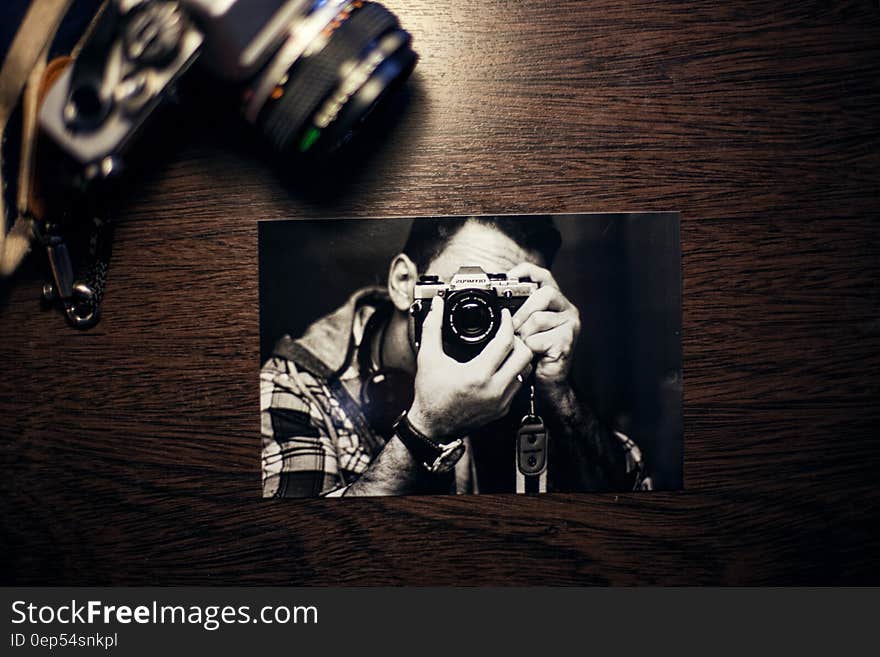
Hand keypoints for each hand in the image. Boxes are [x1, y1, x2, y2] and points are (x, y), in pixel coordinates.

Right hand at [408, 296, 532, 438]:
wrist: (432, 427)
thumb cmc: (430, 395)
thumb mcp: (428, 357)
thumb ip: (432, 327)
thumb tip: (437, 305)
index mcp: (477, 375)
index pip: (505, 342)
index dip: (507, 323)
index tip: (503, 315)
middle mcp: (494, 390)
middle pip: (524, 355)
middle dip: (518, 338)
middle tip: (508, 331)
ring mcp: (501, 402)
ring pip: (525, 371)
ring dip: (519, 356)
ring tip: (507, 347)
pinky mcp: (503, 410)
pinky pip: (518, 385)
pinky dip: (514, 372)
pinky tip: (502, 365)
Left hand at [508, 262, 580, 388]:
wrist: (549, 383)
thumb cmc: (534, 354)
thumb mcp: (523, 327)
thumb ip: (517, 311)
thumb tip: (494, 300)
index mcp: (556, 302)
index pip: (543, 276)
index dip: (526, 272)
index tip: (509, 276)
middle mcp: (567, 310)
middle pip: (545, 294)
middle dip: (523, 309)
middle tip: (511, 325)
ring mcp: (570, 326)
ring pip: (539, 318)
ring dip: (523, 333)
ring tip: (523, 344)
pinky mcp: (567, 342)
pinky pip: (539, 338)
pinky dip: (529, 347)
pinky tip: (531, 354)